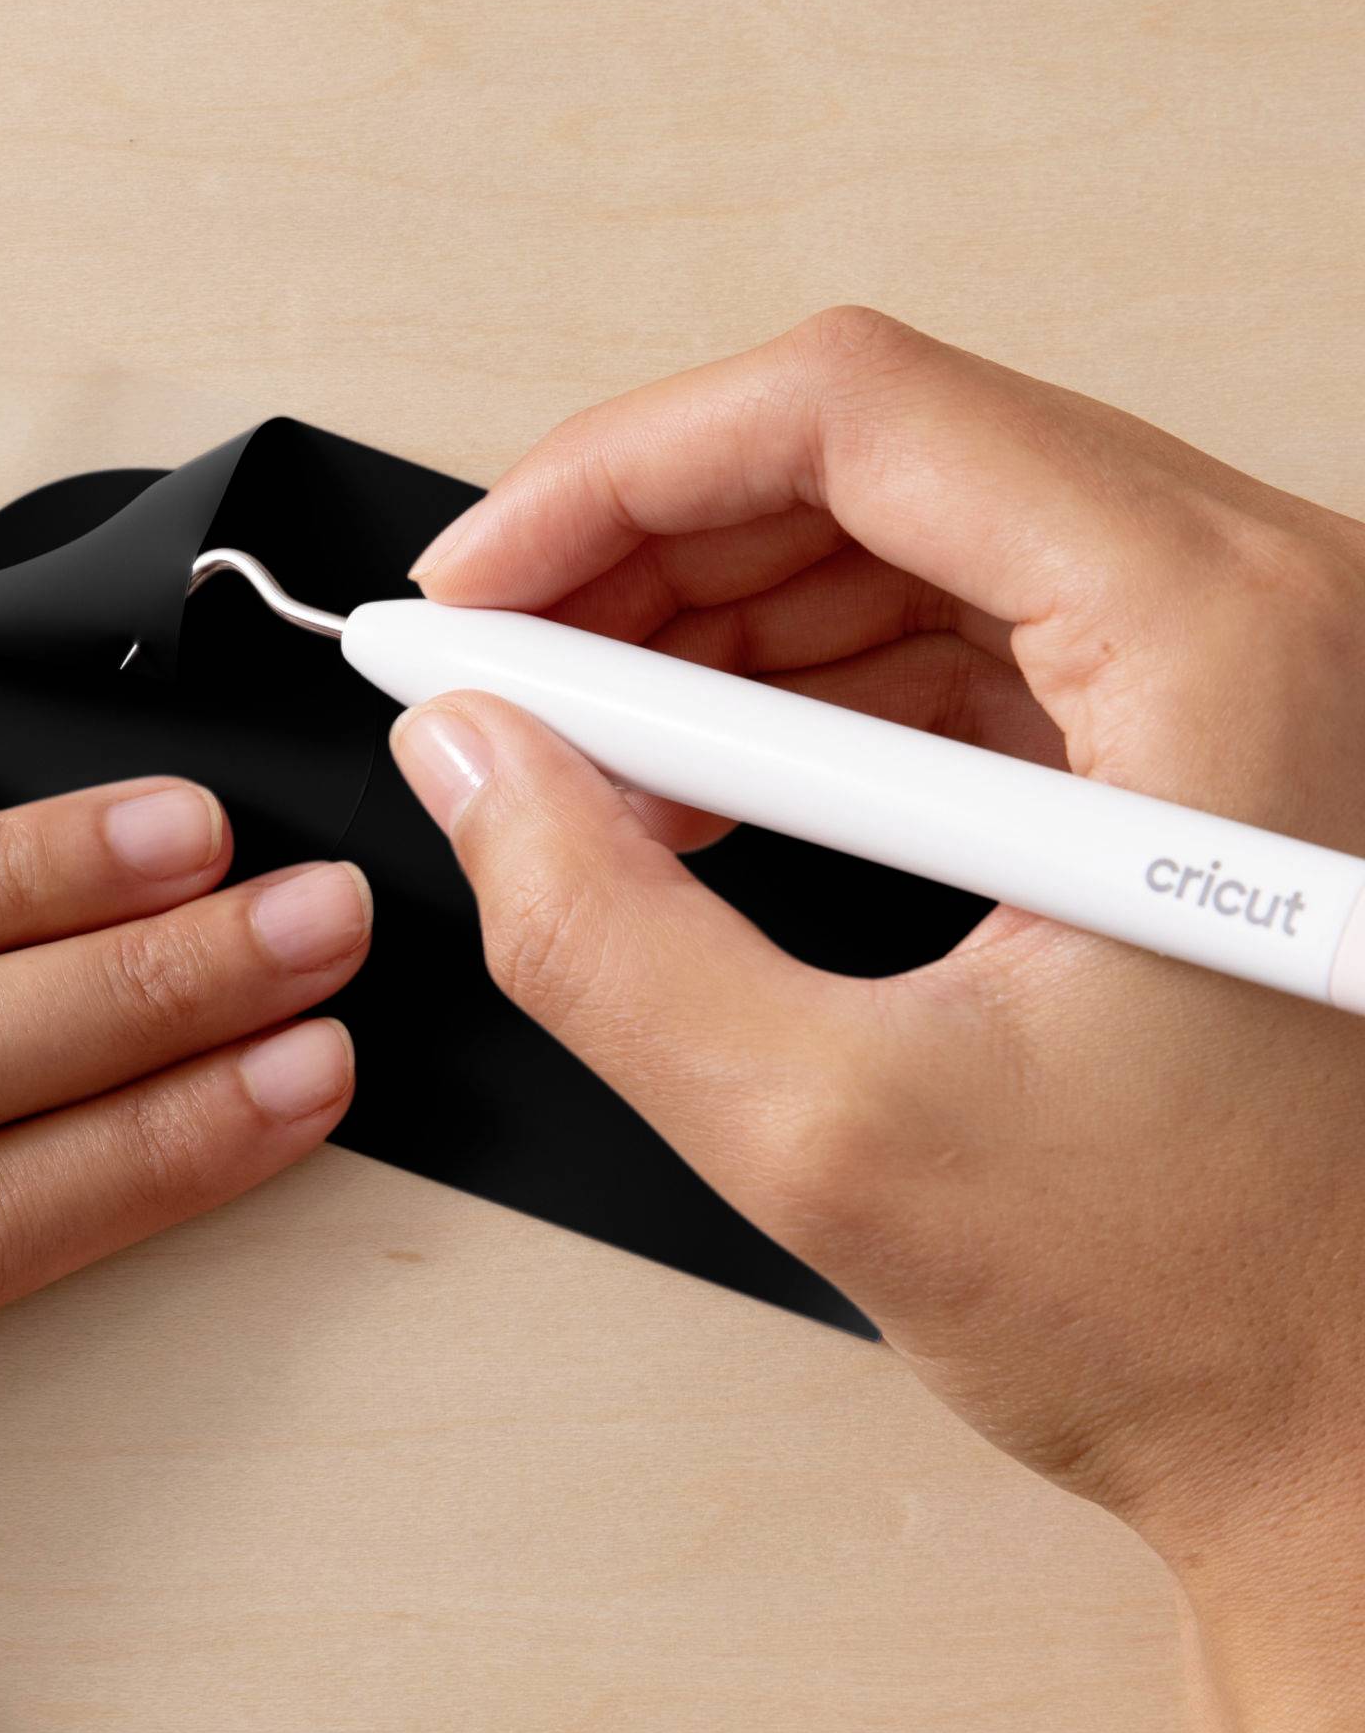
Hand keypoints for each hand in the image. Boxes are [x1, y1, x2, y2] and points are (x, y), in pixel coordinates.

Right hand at [390, 308, 1364, 1732]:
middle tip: (496, 665)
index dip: (617, 477)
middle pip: (874, 459)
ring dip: (709, 625)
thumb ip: (602, 936)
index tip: (479, 584)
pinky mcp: (1188, 749)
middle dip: (643, 553)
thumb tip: (470, 764)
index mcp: (1223, 646)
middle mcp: (1262, 611)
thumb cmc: (1212, 1315)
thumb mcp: (837, 1139)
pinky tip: (698, 787)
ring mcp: (1238, 673)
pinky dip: (800, 695)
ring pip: (902, 544)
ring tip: (576, 750)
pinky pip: (954, 645)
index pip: (855, 416)